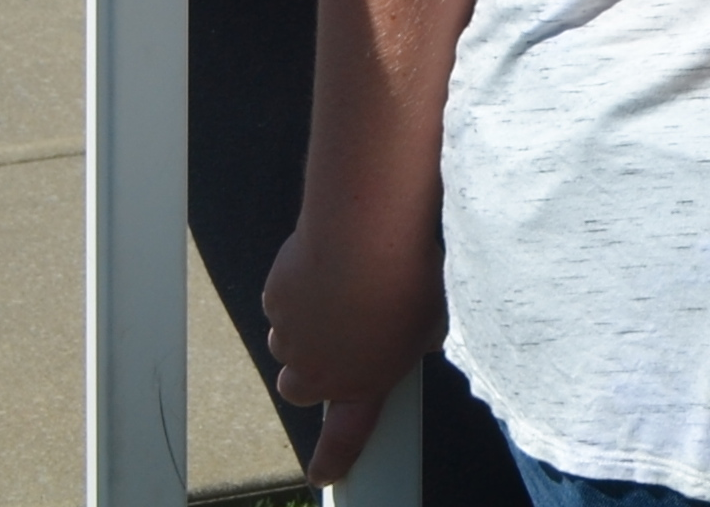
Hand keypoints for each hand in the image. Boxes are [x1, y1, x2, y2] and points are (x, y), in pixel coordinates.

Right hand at [263, 209, 442, 484]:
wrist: (367, 236)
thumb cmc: (409, 278)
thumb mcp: (434, 321)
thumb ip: (418, 341)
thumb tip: (421, 337)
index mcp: (362, 384)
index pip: (345, 437)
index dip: (332, 458)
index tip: (323, 473)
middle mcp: (318, 369)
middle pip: (298, 387)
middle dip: (313, 370)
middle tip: (341, 343)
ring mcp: (290, 336)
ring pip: (289, 340)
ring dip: (308, 326)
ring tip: (345, 290)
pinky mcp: (275, 299)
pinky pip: (285, 300)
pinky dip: (301, 287)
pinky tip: (331, 263)